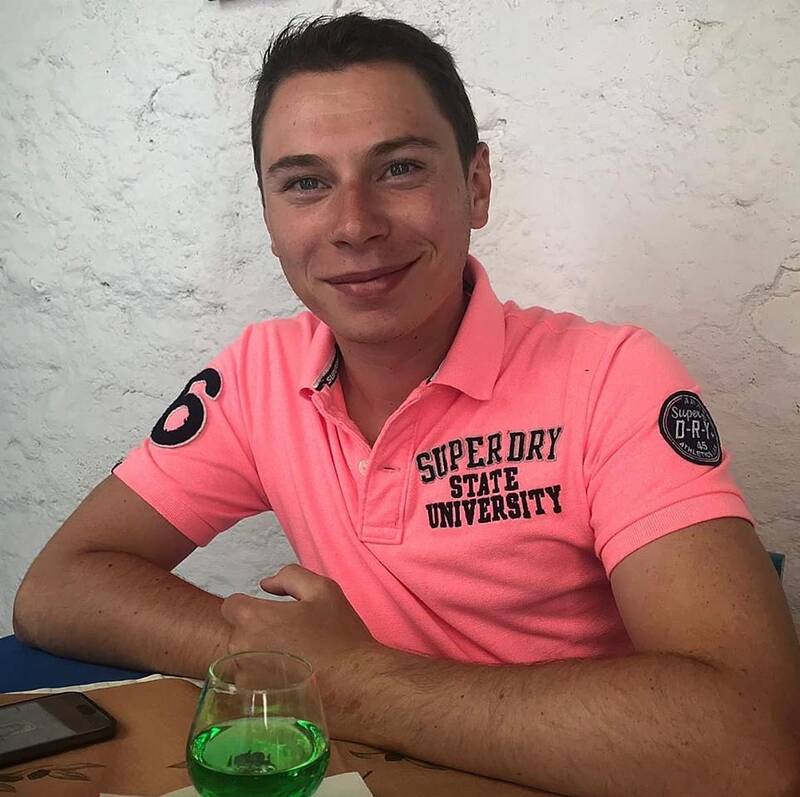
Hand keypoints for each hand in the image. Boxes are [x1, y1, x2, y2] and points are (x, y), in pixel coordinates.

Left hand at [220, 564, 382, 731]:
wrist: (356, 684)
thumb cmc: (339, 636)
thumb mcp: (323, 589)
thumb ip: (289, 576)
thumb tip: (266, 584)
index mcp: (253, 618)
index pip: (232, 606)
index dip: (252, 607)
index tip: (272, 616)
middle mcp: (240, 648)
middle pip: (237, 633)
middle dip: (256, 632)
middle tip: (288, 638)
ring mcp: (244, 679)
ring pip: (242, 660)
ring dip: (257, 658)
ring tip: (290, 661)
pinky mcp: (253, 702)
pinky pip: (249, 685)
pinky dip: (263, 681)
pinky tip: (288, 680)